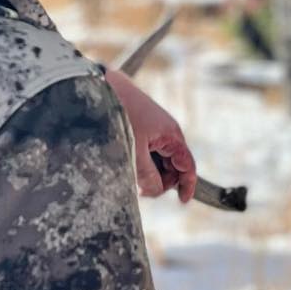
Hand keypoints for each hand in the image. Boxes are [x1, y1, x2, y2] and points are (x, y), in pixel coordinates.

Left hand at [103, 66, 196, 202]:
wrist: (103, 88)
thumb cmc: (120, 116)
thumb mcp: (134, 151)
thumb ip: (147, 175)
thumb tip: (156, 191)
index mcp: (172, 136)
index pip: (188, 166)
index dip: (187, 186)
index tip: (182, 201)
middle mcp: (167, 133)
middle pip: (173, 166)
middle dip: (161, 180)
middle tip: (140, 188)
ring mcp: (155, 130)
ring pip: (159, 160)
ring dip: (149, 172)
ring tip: (130, 174)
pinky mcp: (142, 128)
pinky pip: (148, 151)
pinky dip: (142, 161)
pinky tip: (127, 162)